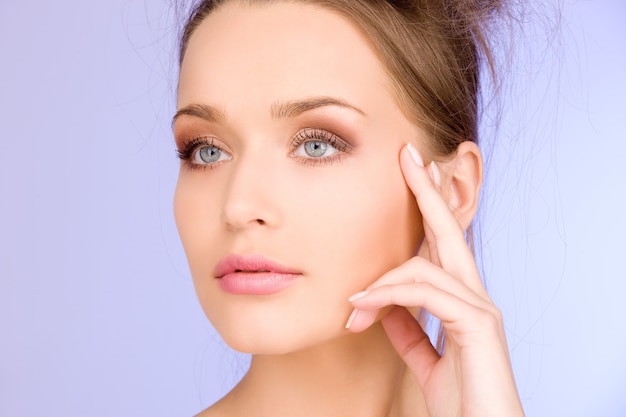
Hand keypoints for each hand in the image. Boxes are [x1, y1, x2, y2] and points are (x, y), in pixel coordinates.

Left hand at [346, 144, 524, 416]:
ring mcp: (480, 308)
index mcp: (460, 303)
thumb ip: (408, 333)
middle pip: (448, 232)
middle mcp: (474, 297)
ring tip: (350, 307)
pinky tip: (361, 309)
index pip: (441, 246)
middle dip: (427, 191)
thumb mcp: (423, 361)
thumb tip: (381, 309)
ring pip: (425, 265)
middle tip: (408, 154)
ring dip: (379, 281)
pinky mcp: (480, 326)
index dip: (427, 209)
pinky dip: (388, 295)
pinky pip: (425, 293)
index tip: (411, 175)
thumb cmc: (459, 404)